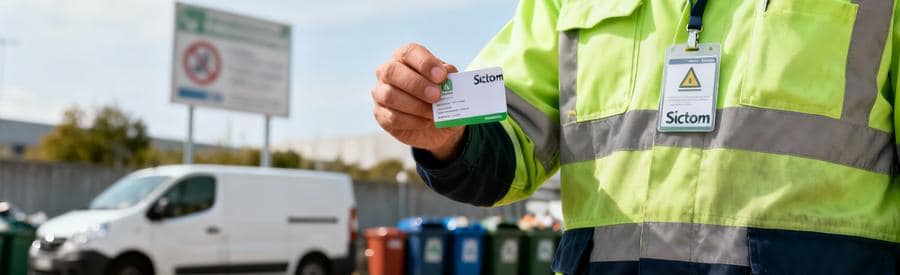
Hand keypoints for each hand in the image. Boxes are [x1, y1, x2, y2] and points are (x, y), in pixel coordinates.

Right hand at [373, 43, 464, 160]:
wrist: (438, 125)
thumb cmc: (442, 97)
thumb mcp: (451, 86)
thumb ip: (450, 78)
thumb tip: (449, 73)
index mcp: (405, 58)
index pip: (409, 52)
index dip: (425, 63)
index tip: (442, 76)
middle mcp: (388, 72)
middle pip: (393, 71)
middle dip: (416, 84)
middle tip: (437, 96)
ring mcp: (380, 93)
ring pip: (389, 95)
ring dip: (415, 105)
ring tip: (433, 113)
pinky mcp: (380, 114)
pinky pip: (391, 117)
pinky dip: (412, 121)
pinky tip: (426, 122)